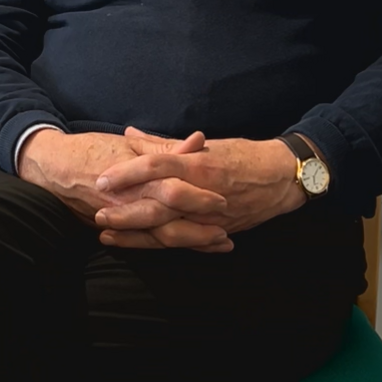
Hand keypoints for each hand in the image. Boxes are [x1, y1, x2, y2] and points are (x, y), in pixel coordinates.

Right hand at [19, 129, 227, 248]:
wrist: (52, 167)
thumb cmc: (91, 149)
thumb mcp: (129, 145)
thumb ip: (165, 148)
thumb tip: (198, 142)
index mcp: (137, 179)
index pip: (176, 191)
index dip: (200, 197)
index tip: (224, 199)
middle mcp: (130, 204)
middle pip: (171, 224)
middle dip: (200, 231)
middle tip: (226, 232)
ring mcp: (121, 220)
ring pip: (160, 239)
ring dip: (190, 243)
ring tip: (216, 244)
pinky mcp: (114, 229)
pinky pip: (144, 243)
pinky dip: (166, 246)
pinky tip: (185, 248)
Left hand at [92, 129, 306, 248]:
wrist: (283, 178)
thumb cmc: (242, 155)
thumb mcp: (205, 144)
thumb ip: (164, 144)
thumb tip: (129, 135)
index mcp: (199, 165)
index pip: (157, 166)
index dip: (128, 173)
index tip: (103, 178)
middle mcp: (204, 193)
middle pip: (159, 205)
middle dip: (126, 213)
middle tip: (98, 214)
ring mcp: (211, 217)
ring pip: (169, 231)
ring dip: (136, 236)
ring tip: (108, 236)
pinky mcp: (218, 232)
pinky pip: (186, 243)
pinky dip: (161, 246)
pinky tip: (139, 247)